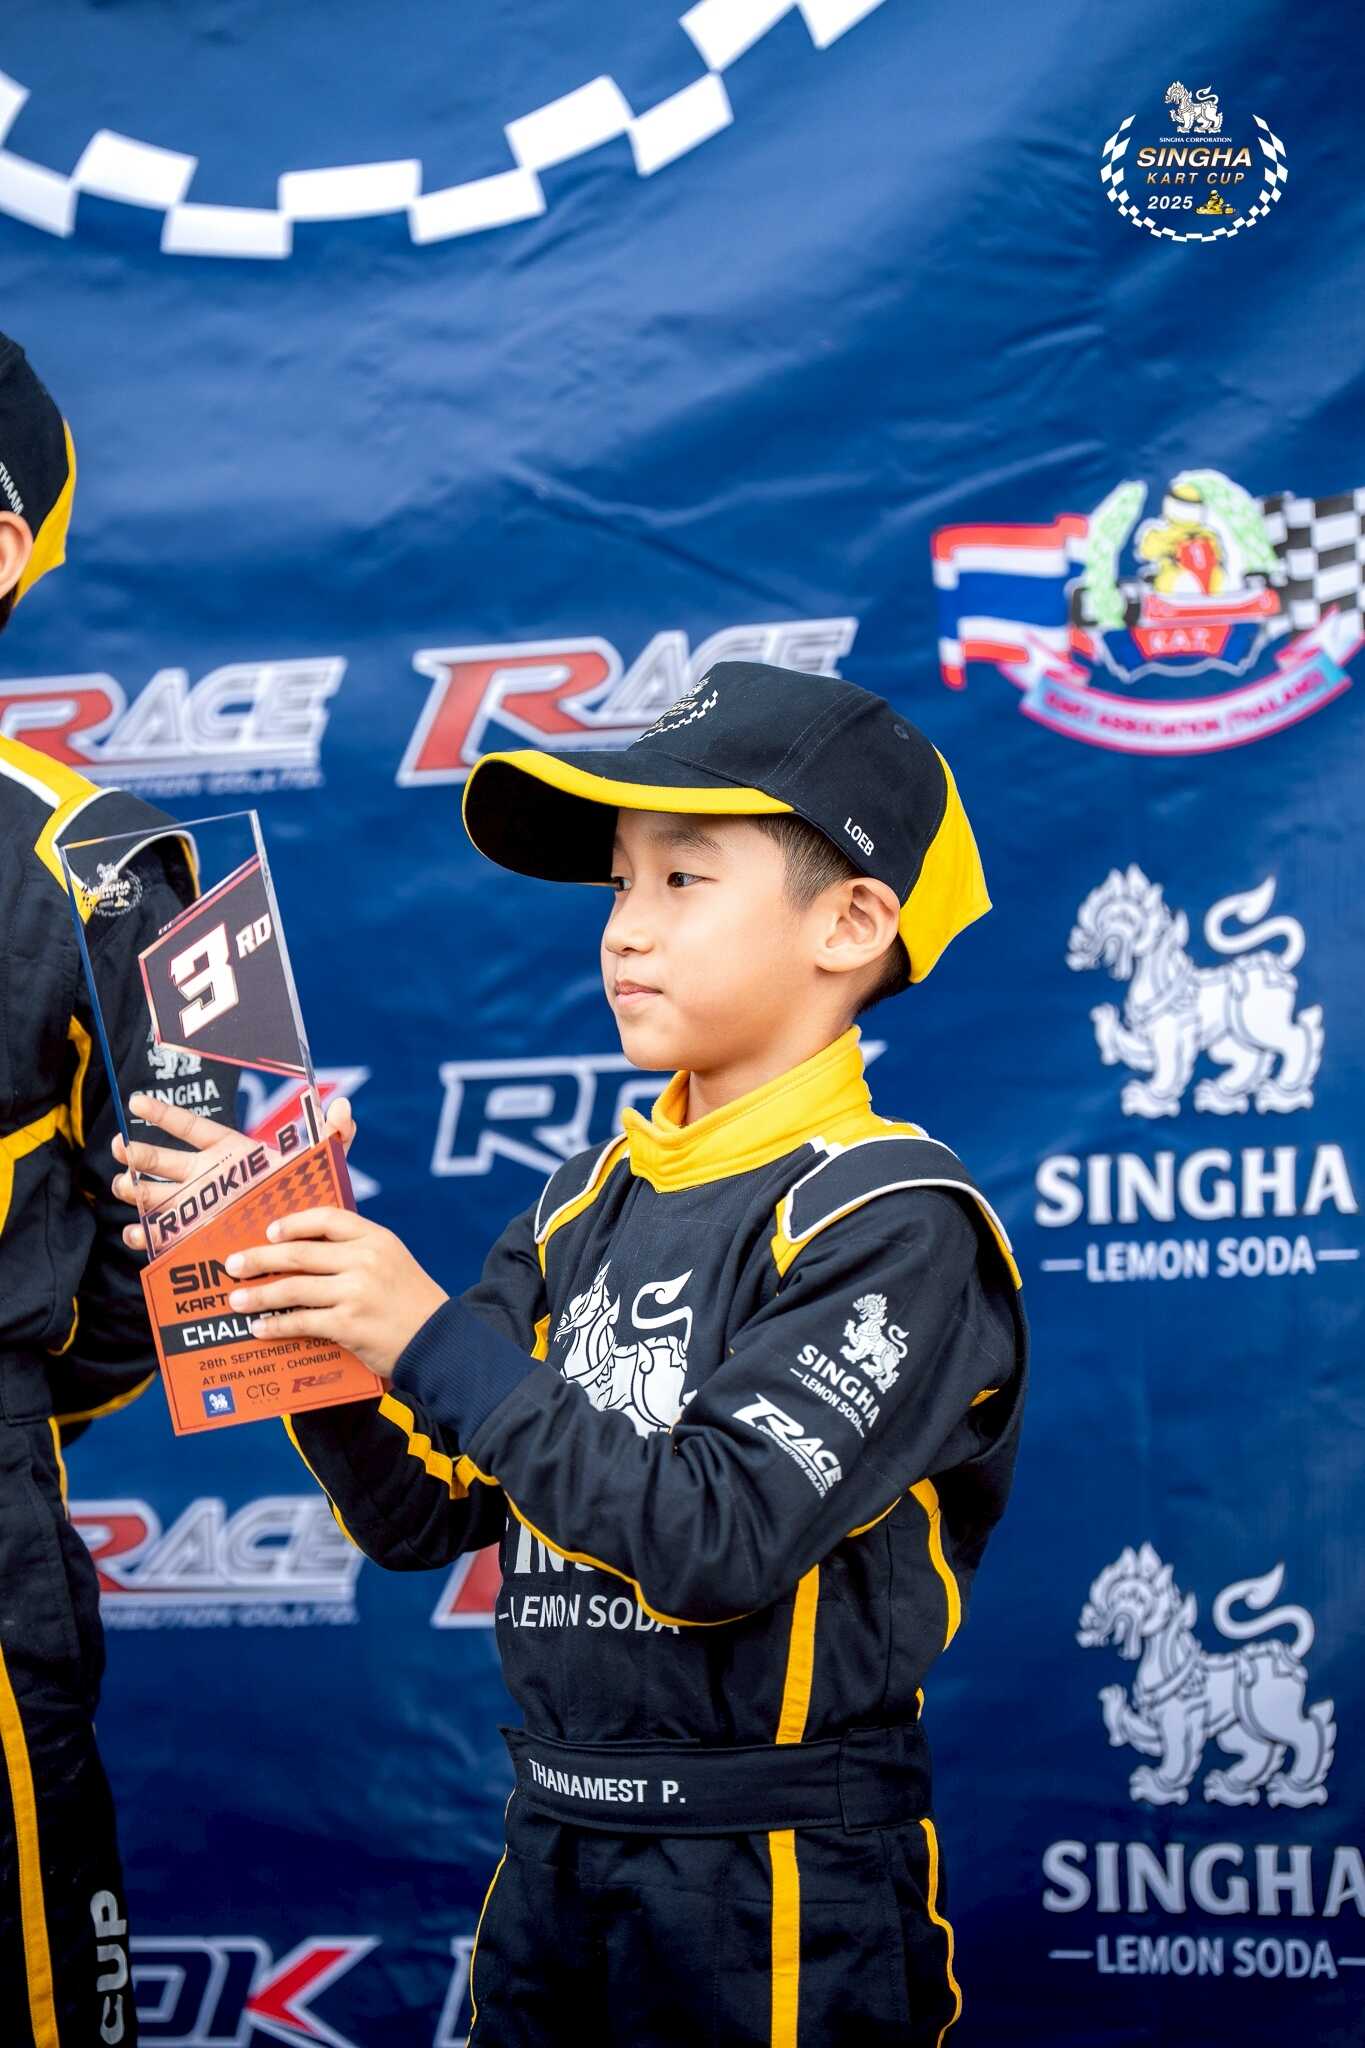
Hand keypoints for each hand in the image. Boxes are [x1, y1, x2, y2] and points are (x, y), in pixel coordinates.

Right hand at [112, 1091, 356, 1251]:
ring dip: (135, 1191)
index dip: (163, 1114)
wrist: (304, 1238)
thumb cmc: (306, 1193)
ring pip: (155, 1196)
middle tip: (120, 1149)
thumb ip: (333, 1135)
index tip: (135, 1101)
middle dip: (139, 1154)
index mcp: (228, 1150)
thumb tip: (345, 1106)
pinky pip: (163, 1236)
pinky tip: (135, 1234)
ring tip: (122, 1188)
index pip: (189, 1127)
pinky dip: (146, 1235)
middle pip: (162, 1161)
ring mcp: (196, 1207)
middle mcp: (205, 1176)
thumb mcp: (320, 1164)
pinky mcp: (194, 1237)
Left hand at [223, 1209, 447, 1378]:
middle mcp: (366, 1260)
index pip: (328, 1219)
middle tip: (235, 1264)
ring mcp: (357, 1292)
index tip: (269, 1231)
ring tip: (236, 1300)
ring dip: (259, 1295)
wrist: (439, 1341)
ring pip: (294, 1289)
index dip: (294, 1223)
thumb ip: (356, 1251)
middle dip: (260, 1258)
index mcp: (377, 1238)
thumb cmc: (410, 1302)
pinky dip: (276, 1325)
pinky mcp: (349, 1325)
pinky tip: (260, 1328)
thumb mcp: (392, 1261)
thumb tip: (302, 1253)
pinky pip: (302, 1322)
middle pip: (300, 1253)